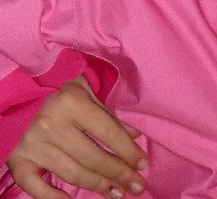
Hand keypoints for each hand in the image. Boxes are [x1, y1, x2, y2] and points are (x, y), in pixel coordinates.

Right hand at [7, 77, 147, 198]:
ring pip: (72, 174)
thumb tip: (133, 136)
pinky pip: (37, 188)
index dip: (128, 150)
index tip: (142, 164)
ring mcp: (33, 145)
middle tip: (136, 186)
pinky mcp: (18, 161)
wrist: (14, 92)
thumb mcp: (82, 89)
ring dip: (97, 186)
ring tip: (116, 193)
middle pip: (93, 157)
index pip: (107, 132)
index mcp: (71, 101)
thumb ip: (106, 113)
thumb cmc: (53, 88)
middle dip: (118, 173)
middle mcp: (52, 124)